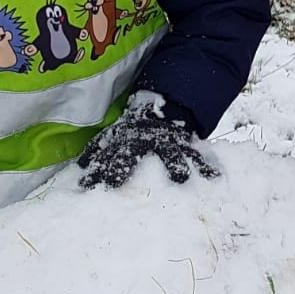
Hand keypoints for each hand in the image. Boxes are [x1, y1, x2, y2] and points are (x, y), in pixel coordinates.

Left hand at [78, 93, 218, 189]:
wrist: (158, 108)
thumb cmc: (132, 130)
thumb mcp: (113, 136)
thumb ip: (98, 150)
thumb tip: (80, 167)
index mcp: (122, 140)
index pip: (105, 155)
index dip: (95, 168)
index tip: (85, 184)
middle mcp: (141, 141)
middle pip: (129, 156)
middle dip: (121, 169)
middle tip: (114, 183)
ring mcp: (163, 142)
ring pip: (169, 154)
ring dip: (174, 165)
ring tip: (181, 178)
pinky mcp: (181, 144)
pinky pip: (194, 155)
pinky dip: (204, 165)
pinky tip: (214, 176)